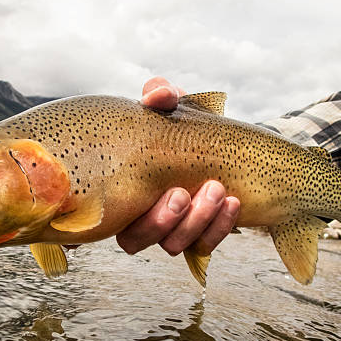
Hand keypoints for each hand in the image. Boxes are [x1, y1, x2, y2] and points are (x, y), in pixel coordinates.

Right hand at [116, 77, 240, 256]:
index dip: (117, 216)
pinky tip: (233, 202)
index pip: (106, 219)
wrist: (220, 139)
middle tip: (182, 192)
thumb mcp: (171, 105)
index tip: (146, 192)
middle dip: (161, 220)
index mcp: (122, 189)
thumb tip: (158, 96)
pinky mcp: (199, 235)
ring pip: (172, 246)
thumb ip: (161, 94)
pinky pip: (204, 246)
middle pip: (135, 240)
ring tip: (216, 189)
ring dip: (194, 222)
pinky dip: (219, 227)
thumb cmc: (183, 123)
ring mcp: (170, 229)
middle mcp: (140, 216)